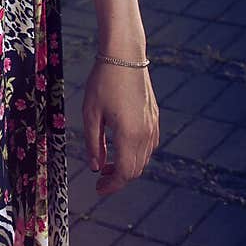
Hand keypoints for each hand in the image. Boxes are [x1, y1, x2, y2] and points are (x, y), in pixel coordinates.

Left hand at [82, 58, 159, 196]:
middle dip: (118, 178)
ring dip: (127, 166)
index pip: (125, 172)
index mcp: (130, 134)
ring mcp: (153, 125)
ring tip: (106, 163)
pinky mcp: (154, 117)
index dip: (112, 185)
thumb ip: (93, 143)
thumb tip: (96, 167)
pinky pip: (148, 144)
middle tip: (100, 179)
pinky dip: (135, 153)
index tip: (98, 189)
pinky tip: (120, 146)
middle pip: (136, 169)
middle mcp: (146, 133)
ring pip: (143, 158)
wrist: (124, 56)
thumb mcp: (91, 113)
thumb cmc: (103, 82)